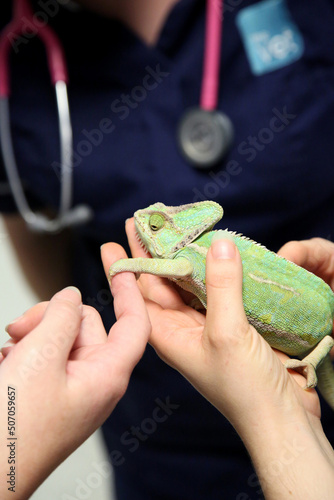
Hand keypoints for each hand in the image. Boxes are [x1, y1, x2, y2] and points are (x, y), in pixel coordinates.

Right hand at [0, 244, 149, 498]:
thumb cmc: (11, 428)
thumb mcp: (40, 358)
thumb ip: (61, 318)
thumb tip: (72, 297)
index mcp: (106, 376)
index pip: (134, 324)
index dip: (129, 291)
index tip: (119, 264)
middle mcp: (94, 382)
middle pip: (87, 326)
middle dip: (54, 316)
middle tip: (20, 327)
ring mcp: (70, 390)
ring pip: (61, 339)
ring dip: (35, 334)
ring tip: (9, 349)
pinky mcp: (49, 395)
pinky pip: (45, 357)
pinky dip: (26, 352)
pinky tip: (5, 363)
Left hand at [101, 223, 333, 498]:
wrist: (279, 418)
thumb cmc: (244, 388)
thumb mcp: (227, 333)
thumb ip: (222, 287)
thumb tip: (219, 244)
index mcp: (167, 334)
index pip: (140, 292)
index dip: (128, 263)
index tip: (116, 238)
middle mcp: (183, 328)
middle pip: (163, 283)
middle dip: (155, 252)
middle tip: (148, 222)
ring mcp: (208, 326)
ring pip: (191, 284)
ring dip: (187, 257)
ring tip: (180, 228)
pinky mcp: (232, 324)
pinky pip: (219, 290)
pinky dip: (217, 270)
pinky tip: (218, 253)